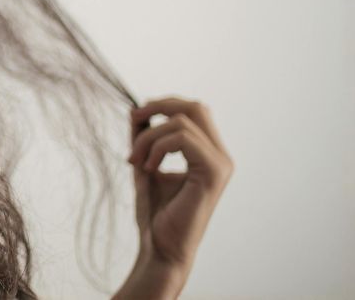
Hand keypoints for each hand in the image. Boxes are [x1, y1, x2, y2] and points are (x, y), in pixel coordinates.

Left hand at [119, 96, 233, 297]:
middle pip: (196, 107)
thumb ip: (144, 138)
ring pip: (182, 122)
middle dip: (159, 106)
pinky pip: (182, 139)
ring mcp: (220, 164)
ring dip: (148, 137)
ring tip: (135, 161)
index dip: (164, 104)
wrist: (161, 248)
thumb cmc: (155, 214)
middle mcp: (221, 156)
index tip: (136, 116)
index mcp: (209, 154)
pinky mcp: (213, 173)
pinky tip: (148, 168)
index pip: (194, 111)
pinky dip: (157, 147)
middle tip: (134, 119)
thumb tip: (136, 111)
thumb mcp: (145, 165)